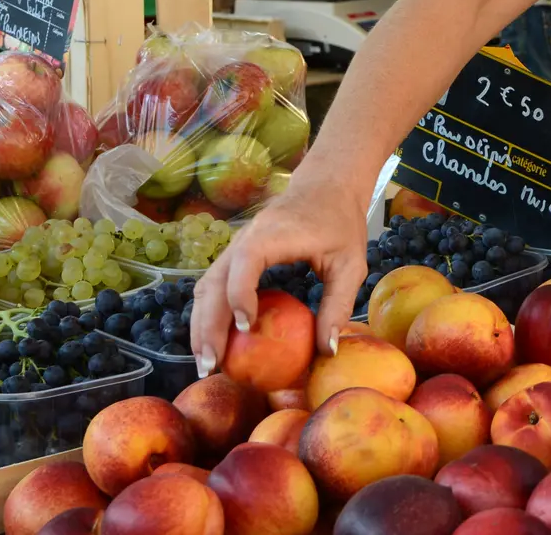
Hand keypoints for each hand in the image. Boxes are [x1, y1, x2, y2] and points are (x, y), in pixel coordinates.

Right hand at [190, 163, 371, 371]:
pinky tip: (212, 342)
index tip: (246, 329)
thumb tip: (326, 351)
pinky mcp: (235, 254)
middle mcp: (246, 236)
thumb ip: (338, 305)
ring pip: (206, 285)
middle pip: (214, 281)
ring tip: (205, 362)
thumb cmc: (341, 223)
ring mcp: (236, 244)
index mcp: (275, 233)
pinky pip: (213, 284)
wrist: (325, 186)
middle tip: (210, 365)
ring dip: (200, 324)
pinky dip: (208, 313)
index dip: (240, 295)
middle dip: (207, 325)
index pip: (246, 261)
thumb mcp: (351, 265)